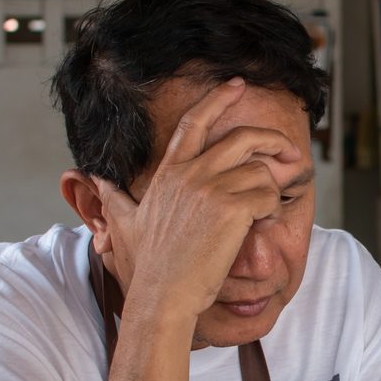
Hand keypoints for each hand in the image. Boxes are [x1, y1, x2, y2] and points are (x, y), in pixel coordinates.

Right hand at [99, 78, 301, 320]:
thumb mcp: (124, 223)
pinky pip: (269, 195)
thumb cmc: (148, 267)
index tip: (238, 85)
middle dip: (273, 140)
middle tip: (291, 152)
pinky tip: (262, 224)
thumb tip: (90, 178)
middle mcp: (190, 174)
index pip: (194, 122)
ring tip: (263, 213)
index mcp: (169, 173)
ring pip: (261, 171)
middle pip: (242, 137)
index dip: (218, 98)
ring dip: (271, 191)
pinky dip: (273, 209)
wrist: (163, 295)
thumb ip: (112, 197)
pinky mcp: (232, 208)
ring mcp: (211, 189)